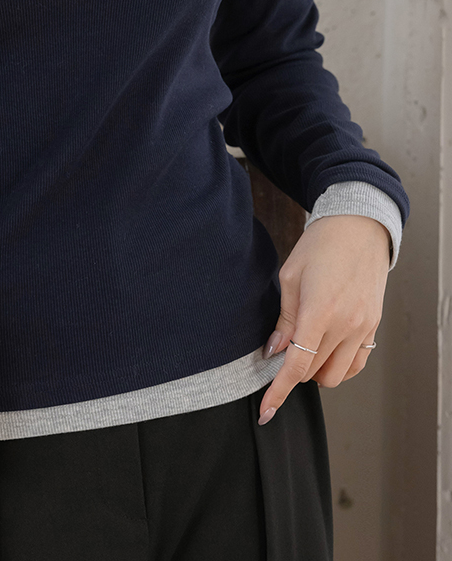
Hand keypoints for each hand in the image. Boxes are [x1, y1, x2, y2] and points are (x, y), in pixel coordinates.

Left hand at [258, 214, 389, 424]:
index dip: (279, 391)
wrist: (358, 228)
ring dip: (316, 371)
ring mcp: (364, 329)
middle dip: (294, 372)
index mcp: (321, 312)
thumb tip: (273, 351)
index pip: (297, 365)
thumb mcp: (290, 277)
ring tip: (303, 348)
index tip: (266, 411)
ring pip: (338, 376)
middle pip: (316, 374)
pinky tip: (324, 350)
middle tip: (281, 352)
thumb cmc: (319, 247)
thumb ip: (283, 319)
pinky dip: (338, 366)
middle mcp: (347, 326)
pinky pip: (356, 363)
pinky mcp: (374, 327)